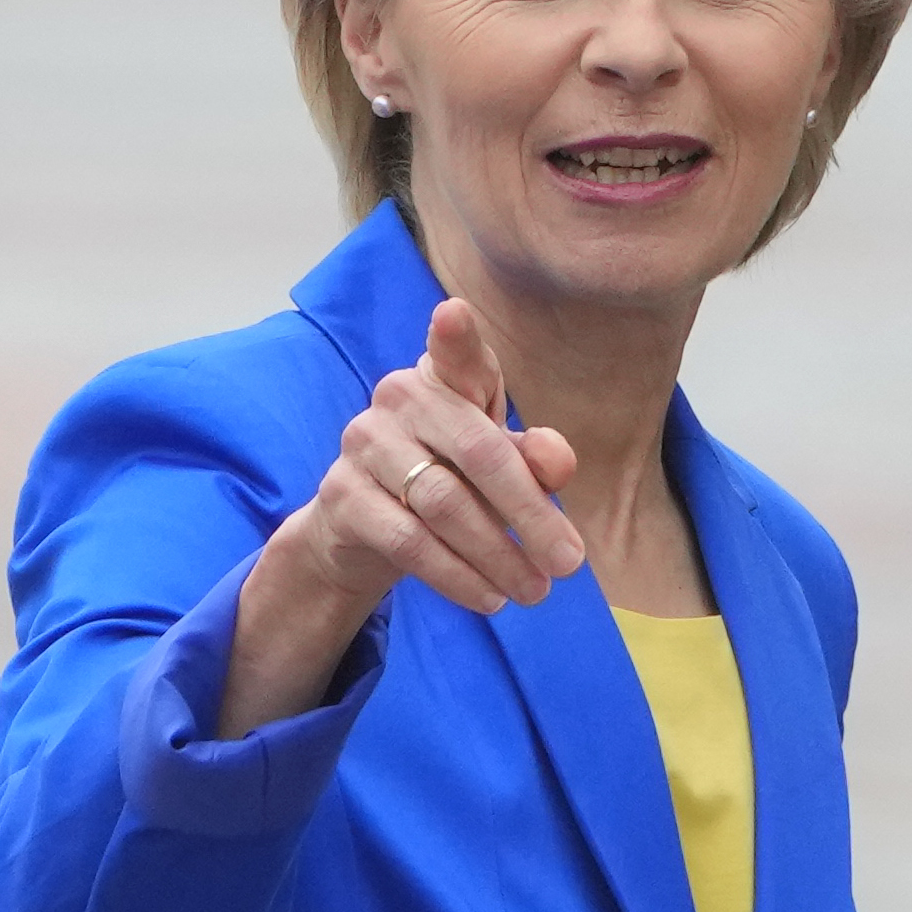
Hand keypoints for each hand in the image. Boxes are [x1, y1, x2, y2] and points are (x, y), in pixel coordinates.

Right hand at [300, 298, 590, 619]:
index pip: (456, 355)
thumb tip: (559, 462)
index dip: (455, 338)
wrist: (361, 527)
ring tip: (535, 592)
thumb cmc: (447, 479)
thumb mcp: (497, 467)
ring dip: (498, 556)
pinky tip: (489, 596)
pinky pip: (410, 542)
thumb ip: (532, 460)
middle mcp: (399, 398)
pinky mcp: (342, 496)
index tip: (453, 315)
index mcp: (444, 378)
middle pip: (479, 455)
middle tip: (569, 564)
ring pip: (446, 505)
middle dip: (531, 515)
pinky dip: (457, 576)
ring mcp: (364, 444)